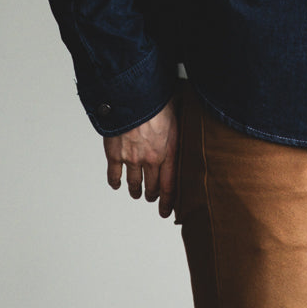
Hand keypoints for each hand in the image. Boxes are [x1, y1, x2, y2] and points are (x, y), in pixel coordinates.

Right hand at [103, 100, 178, 218]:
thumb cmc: (157, 100)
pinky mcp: (115, 154)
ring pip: (134, 183)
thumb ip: (180, 126)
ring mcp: (132, 158)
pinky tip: (117, 184)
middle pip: (152, 186)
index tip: (166, 211)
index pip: (170, 185)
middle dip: (152, 194)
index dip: (168, 202)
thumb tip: (192, 120)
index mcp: (169, 151)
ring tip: (136, 193)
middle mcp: (151, 159)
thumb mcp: (178, 113)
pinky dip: (115, 182)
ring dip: (135, 190)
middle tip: (151, 196)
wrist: (133, 95)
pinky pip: (114, 175)